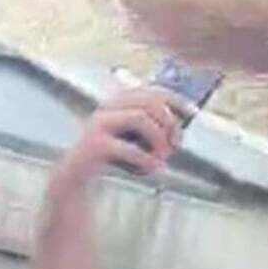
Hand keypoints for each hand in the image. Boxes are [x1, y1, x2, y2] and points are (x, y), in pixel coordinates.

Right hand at [60, 84, 189, 183]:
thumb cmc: (109, 157)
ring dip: (159, 138)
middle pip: (149, 102)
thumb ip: (150, 128)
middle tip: (176, 144)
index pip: (151, 90)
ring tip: (163, 156)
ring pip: (141, 118)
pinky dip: (146, 159)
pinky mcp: (95, 145)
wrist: (75, 178)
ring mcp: (99, 124)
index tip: (192, 112)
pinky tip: (152, 168)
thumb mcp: (132, 138)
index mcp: (117, 102)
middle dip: (169, 123)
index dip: (175, 99)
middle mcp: (107, 108)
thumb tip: (179, 127)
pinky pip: (130, 148)